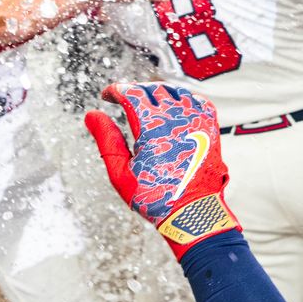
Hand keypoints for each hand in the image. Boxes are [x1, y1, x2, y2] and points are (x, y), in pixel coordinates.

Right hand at [84, 83, 240, 258]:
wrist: (193, 212)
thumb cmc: (155, 197)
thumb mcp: (121, 172)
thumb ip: (106, 139)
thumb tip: (92, 115)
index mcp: (152, 127)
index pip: (131, 92)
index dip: (116, 90)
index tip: (107, 95)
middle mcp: (177, 118)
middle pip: (152, 89)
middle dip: (134, 90)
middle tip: (123, 100)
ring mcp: (197, 120)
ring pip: (175, 91)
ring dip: (157, 93)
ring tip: (144, 105)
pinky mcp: (210, 127)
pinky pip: (196, 100)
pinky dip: (181, 99)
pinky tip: (171, 110)